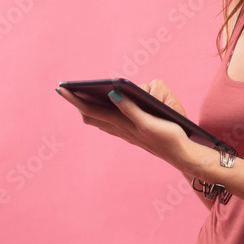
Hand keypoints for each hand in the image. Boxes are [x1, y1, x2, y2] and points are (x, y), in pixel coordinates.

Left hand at [56, 79, 194, 169]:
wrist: (182, 155)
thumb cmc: (169, 137)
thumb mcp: (149, 122)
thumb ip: (130, 108)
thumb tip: (112, 94)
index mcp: (121, 124)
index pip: (90, 110)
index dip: (75, 99)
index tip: (61, 88)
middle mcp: (120, 129)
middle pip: (91, 116)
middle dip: (78, 103)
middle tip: (67, 91)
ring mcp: (126, 132)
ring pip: (99, 120)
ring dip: (88, 108)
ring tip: (81, 97)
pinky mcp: (133, 133)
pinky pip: (110, 123)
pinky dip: (101, 114)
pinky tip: (105, 109)